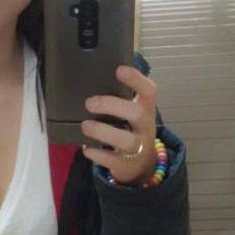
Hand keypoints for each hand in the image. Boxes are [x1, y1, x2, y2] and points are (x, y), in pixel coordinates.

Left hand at [81, 65, 157, 184]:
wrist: (142, 165)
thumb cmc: (132, 130)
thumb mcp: (133, 114)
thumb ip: (120, 98)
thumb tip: (92, 78)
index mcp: (146, 110)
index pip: (149, 91)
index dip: (136, 79)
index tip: (119, 70)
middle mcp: (145, 127)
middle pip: (136, 113)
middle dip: (112, 105)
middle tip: (89, 102)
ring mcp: (137, 148)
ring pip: (124, 139)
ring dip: (102, 131)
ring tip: (85, 125)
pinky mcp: (125, 164)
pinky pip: (110, 160)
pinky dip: (96, 153)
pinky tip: (86, 147)